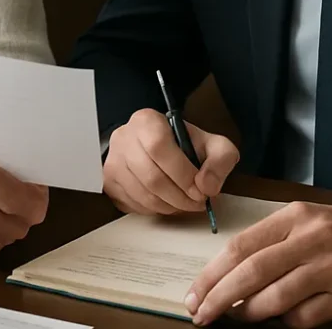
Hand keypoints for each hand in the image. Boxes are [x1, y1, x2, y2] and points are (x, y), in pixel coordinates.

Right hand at [103, 108, 239, 215]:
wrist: (158, 148)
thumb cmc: (184, 146)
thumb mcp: (212, 144)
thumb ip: (221, 160)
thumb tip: (207, 186)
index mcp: (147, 121)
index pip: (159, 146)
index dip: (182, 173)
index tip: (200, 189)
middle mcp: (124, 138)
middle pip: (151, 176)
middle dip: (179, 196)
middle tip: (197, 203)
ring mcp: (113, 162)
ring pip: (142, 194)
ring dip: (170, 206)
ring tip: (186, 204)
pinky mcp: (110, 184)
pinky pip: (134, 205)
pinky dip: (156, 210)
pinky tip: (168, 203)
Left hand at [184, 202, 331, 327]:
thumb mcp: (304, 220)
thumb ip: (269, 242)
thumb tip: (226, 274)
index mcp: (294, 217)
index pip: (241, 246)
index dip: (212, 273)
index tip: (195, 293)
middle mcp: (311, 240)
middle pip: (252, 273)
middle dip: (220, 297)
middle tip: (201, 314)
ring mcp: (331, 270)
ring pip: (276, 299)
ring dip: (250, 313)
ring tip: (239, 315)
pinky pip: (304, 318)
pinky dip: (286, 322)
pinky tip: (282, 317)